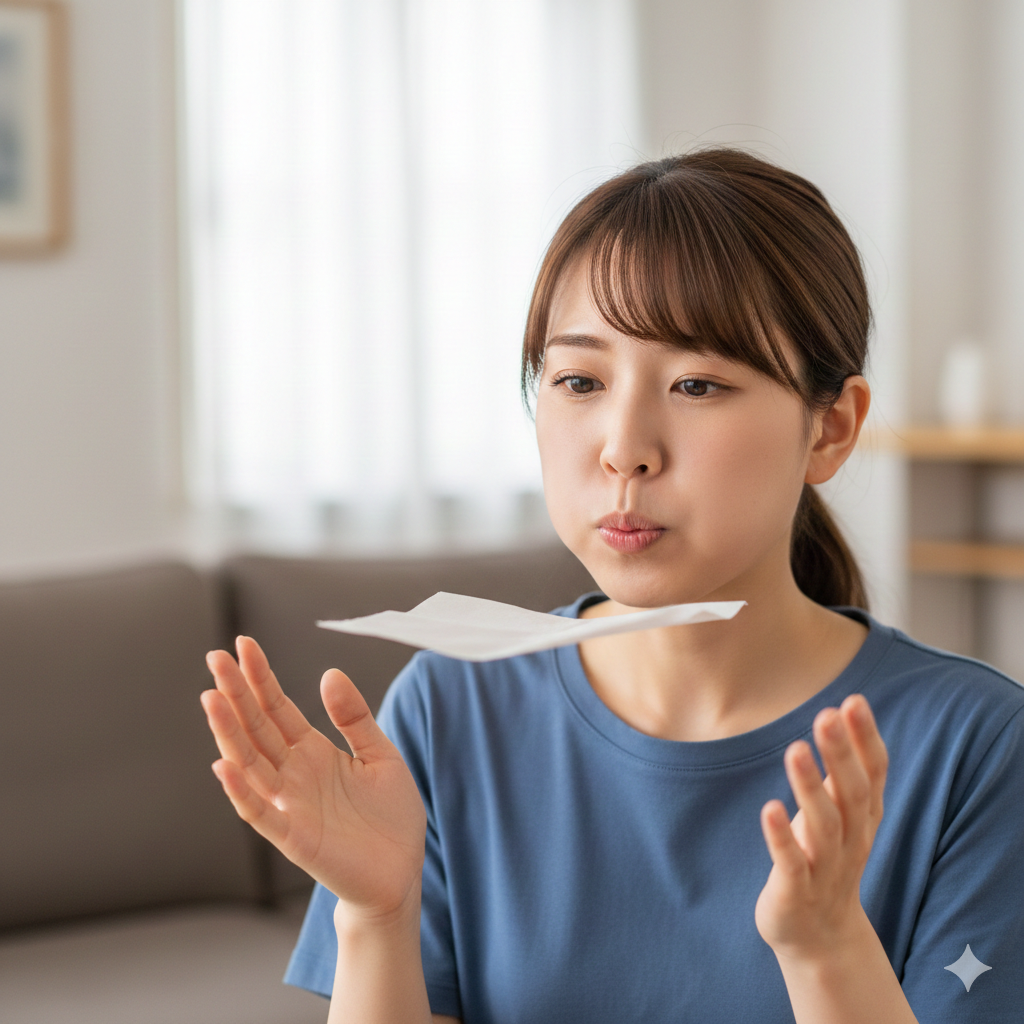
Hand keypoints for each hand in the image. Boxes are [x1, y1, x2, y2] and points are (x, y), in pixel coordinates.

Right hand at [201, 637, 426, 920]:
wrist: (401, 871)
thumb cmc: (390, 815)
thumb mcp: (380, 755)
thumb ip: (354, 717)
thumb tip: (329, 673)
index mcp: (313, 751)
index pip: (277, 707)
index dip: (260, 677)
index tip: (243, 644)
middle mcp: (294, 774)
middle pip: (257, 728)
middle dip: (236, 693)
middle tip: (214, 657)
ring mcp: (290, 804)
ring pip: (250, 764)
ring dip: (229, 734)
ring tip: (212, 699)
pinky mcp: (295, 838)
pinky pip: (262, 813)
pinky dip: (241, 791)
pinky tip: (224, 766)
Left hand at [755, 693, 887, 961]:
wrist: (818, 937)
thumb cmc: (825, 858)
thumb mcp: (841, 814)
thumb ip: (843, 769)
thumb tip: (840, 711)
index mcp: (863, 818)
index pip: (872, 775)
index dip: (865, 739)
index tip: (854, 701)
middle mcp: (852, 840)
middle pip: (851, 794)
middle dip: (841, 755)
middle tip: (827, 715)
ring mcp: (825, 867)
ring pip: (823, 826)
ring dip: (810, 787)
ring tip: (795, 749)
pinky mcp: (795, 890)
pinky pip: (791, 862)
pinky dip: (781, 836)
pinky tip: (768, 808)